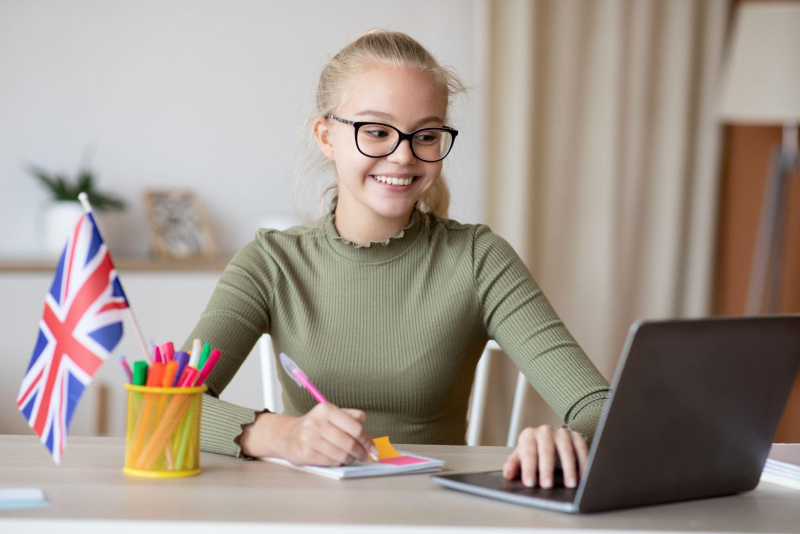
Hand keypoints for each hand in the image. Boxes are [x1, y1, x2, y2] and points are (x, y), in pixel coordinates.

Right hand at [239, 403, 376, 465]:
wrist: (287, 435)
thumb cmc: (315, 425)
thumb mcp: (331, 414)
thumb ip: (350, 416)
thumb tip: (365, 425)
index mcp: (326, 409)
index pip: (355, 427)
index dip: (367, 439)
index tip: (372, 447)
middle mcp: (317, 422)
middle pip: (349, 442)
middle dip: (361, 452)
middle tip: (365, 455)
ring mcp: (310, 438)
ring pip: (341, 454)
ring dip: (351, 459)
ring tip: (353, 458)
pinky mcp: (306, 453)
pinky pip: (331, 461)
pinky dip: (339, 462)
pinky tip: (340, 460)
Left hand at [502, 425, 588, 488]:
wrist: (549, 439)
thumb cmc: (533, 451)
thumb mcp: (521, 457)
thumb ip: (514, 465)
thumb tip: (508, 474)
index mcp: (528, 435)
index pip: (527, 451)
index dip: (528, 468)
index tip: (529, 483)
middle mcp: (544, 431)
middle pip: (546, 449)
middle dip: (546, 469)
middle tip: (547, 485)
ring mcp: (561, 432)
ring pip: (566, 448)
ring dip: (569, 467)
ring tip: (570, 484)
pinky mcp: (575, 436)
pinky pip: (581, 447)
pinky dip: (583, 461)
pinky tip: (583, 476)